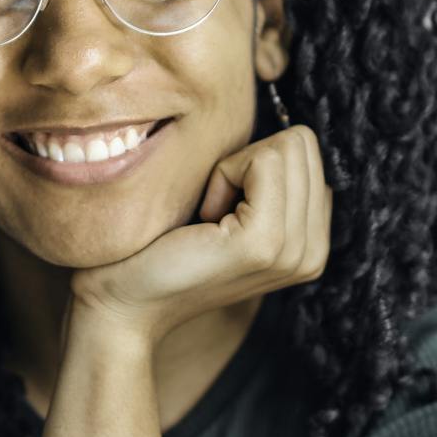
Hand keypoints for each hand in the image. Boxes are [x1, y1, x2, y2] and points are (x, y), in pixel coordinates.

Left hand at [67, 122, 330, 347]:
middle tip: (212, 210)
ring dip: (235, 168)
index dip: (256, 162)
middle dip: (249, 161)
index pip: (310, 153)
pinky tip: (203, 217)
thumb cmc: (162, 249)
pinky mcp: (263, 242)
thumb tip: (286, 132)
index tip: (221, 206)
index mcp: (312, 243)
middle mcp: (313, 251)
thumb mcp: (231, 211)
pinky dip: (225, 174)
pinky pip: (263, 160)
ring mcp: (293, 250)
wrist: (123, 304)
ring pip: (287, 147)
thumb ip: (270, 182)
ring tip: (208, 216)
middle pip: (302, 144)